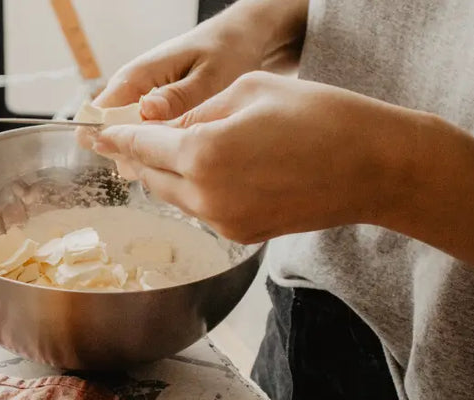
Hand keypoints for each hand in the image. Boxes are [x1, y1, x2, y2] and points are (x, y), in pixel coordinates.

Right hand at [78, 0, 308, 146]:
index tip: (139, 162)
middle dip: (134, 154)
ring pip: (127, 138)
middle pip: (110, 132)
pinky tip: (185, 155)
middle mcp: (131, 89)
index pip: (99, 113)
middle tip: (172, 166)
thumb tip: (145, 111)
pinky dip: (160, 149)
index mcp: (137, 76)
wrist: (237, 39)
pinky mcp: (152, 110)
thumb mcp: (209, 75)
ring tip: (183, 161)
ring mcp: (139, 101)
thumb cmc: (226, 52)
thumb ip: (178, 96)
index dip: (110, 141)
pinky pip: (144, 135)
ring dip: (148, 155)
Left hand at [93, 72, 422, 243]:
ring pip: (176, 195)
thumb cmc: (324, 118)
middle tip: (116, 141)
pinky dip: (195, 189)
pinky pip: (203, 209)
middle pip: (152, 176)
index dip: (115, 137)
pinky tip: (207, 169)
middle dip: (135, 157)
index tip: (93, 132)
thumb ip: (201, 113)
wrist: (379, 168)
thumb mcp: (251, 91)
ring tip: (161, 151)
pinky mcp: (243, 233)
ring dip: (166, 174)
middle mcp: (205, 196)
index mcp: (202, 155)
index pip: (141, 146)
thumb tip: (172, 130)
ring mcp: (224, 221)